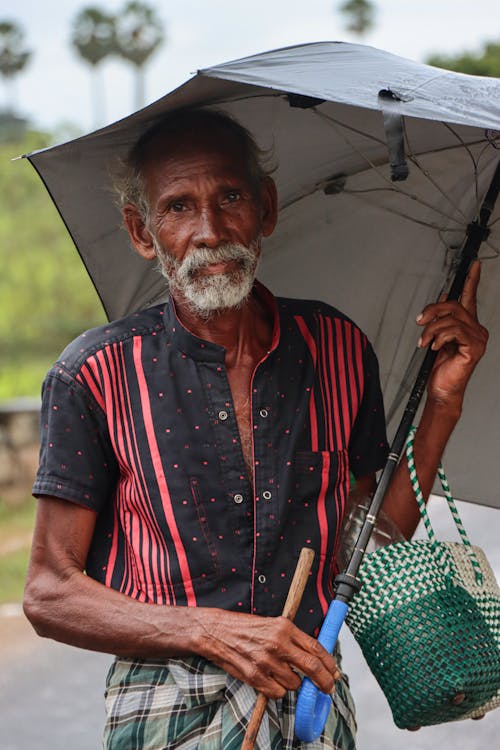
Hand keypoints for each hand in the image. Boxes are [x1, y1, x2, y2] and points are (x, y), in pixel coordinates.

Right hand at [193, 609, 338, 698]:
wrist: (216, 631)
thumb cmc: (244, 627)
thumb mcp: (272, 624)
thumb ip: (292, 638)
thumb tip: (314, 656)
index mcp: (284, 627)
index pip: (316, 647)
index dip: (329, 663)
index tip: (334, 672)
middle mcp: (278, 643)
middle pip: (312, 667)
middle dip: (324, 681)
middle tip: (327, 688)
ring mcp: (266, 661)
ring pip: (294, 683)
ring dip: (293, 684)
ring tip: (282, 675)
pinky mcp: (254, 676)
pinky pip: (278, 692)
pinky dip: (278, 690)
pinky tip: (271, 681)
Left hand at [416, 260, 487, 408]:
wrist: (442, 389)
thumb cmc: (441, 368)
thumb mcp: (437, 338)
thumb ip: (441, 320)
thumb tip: (442, 300)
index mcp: (469, 325)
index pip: (471, 297)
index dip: (473, 280)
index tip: (475, 265)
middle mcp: (477, 330)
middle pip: (454, 305)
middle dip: (432, 311)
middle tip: (419, 321)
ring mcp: (478, 339)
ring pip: (451, 318)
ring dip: (431, 329)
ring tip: (424, 341)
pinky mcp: (474, 347)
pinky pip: (453, 331)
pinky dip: (438, 337)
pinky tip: (434, 347)